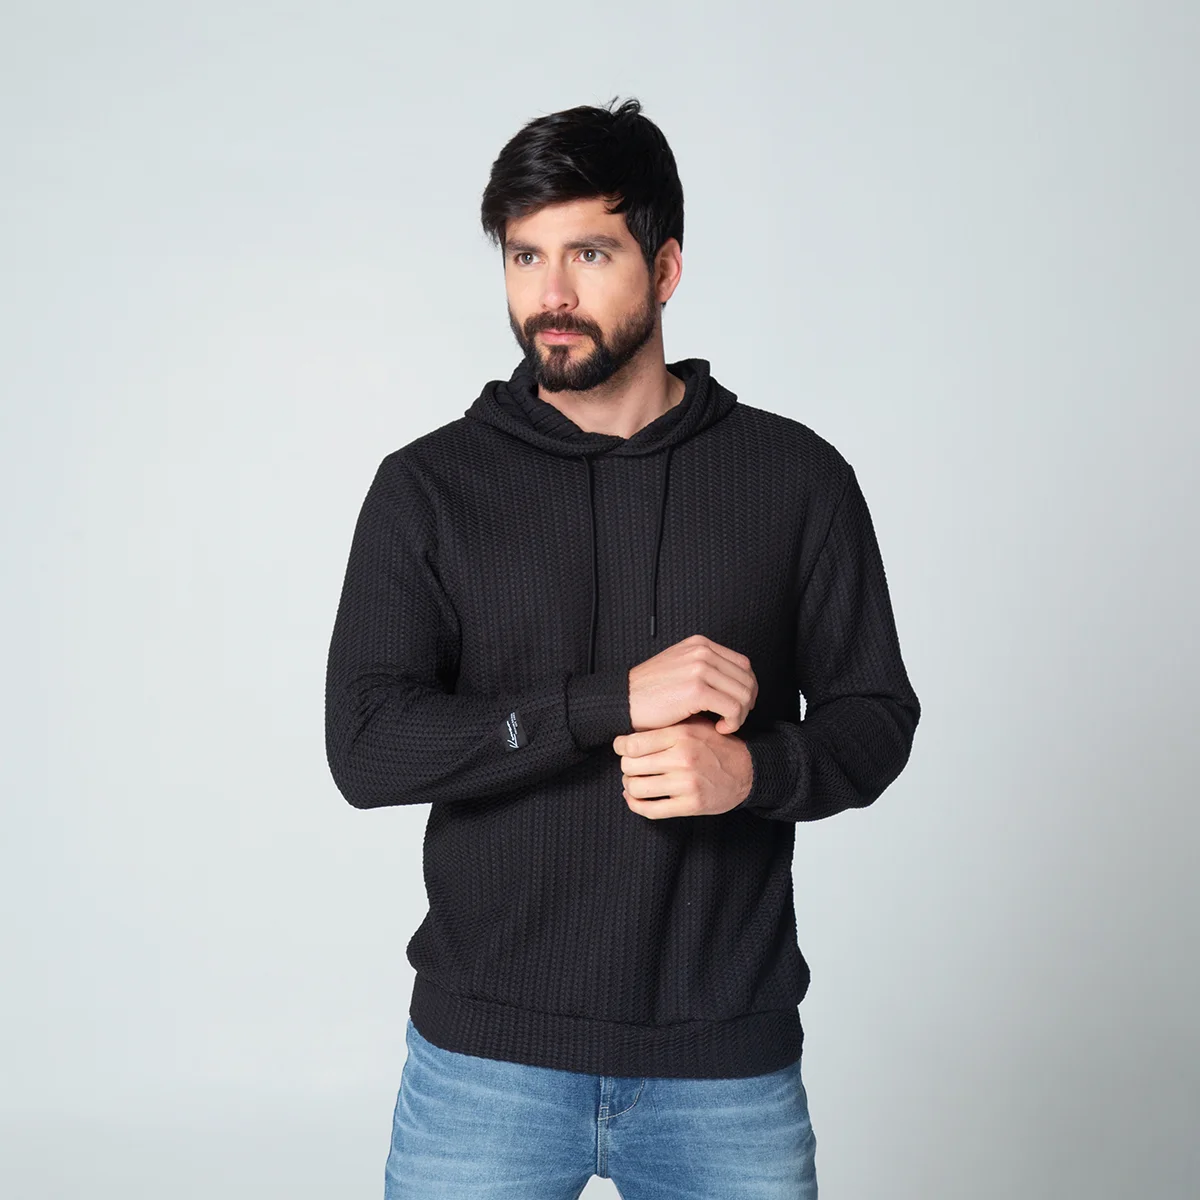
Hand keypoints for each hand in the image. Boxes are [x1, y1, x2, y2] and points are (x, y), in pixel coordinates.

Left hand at [612, 714, 752, 818]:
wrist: (748, 770)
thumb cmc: (716, 745)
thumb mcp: (694, 726)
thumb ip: (666, 727)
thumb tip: (630, 729)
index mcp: (681, 735)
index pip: (633, 744)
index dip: (620, 747)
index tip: (620, 748)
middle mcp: (683, 758)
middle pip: (630, 766)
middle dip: (625, 767)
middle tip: (630, 766)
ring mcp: (687, 783)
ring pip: (637, 788)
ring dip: (629, 786)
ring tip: (633, 781)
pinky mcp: (691, 804)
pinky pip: (651, 809)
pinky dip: (636, 805)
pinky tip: (634, 798)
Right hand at [627, 634, 757, 734]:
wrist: (625, 702)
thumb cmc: (650, 693)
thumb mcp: (680, 668)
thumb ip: (706, 669)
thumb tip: (735, 685)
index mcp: (700, 644)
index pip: (743, 664)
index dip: (747, 687)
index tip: (739, 705)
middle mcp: (702, 652)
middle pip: (746, 678)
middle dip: (746, 704)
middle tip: (733, 719)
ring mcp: (699, 669)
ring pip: (743, 694)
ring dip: (740, 715)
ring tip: (725, 725)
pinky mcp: (696, 690)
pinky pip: (733, 708)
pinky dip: (733, 722)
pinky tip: (719, 728)